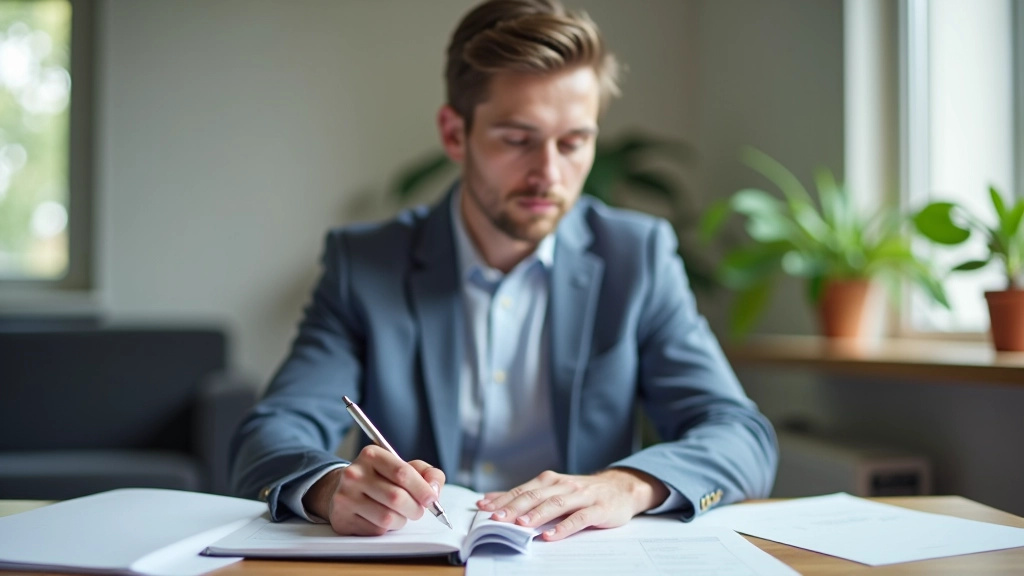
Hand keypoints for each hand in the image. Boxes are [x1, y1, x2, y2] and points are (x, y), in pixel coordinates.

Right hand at [303, 445, 445, 535]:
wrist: (343, 489)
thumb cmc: (380, 478)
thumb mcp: (402, 466)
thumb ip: (426, 473)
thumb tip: (434, 490)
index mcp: (371, 455)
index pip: (402, 472)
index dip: (422, 488)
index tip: (432, 498)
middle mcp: (354, 474)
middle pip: (396, 497)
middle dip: (415, 508)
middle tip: (417, 510)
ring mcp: (345, 497)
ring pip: (387, 517)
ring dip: (401, 520)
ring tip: (399, 514)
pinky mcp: (342, 519)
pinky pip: (375, 530)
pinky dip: (385, 529)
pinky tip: (380, 519)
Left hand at [477, 468, 668, 540]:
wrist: (621, 488)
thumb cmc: (582, 493)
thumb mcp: (555, 490)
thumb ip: (527, 495)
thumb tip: (491, 499)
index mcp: (550, 480)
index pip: (522, 490)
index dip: (502, 498)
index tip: (482, 507)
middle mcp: (563, 485)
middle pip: (535, 495)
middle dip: (513, 506)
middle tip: (495, 517)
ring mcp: (582, 496)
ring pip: (555, 504)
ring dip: (537, 514)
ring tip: (521, 524)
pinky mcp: (598, 509)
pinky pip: (579, 518)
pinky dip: (564, 527)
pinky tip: (551, 535)